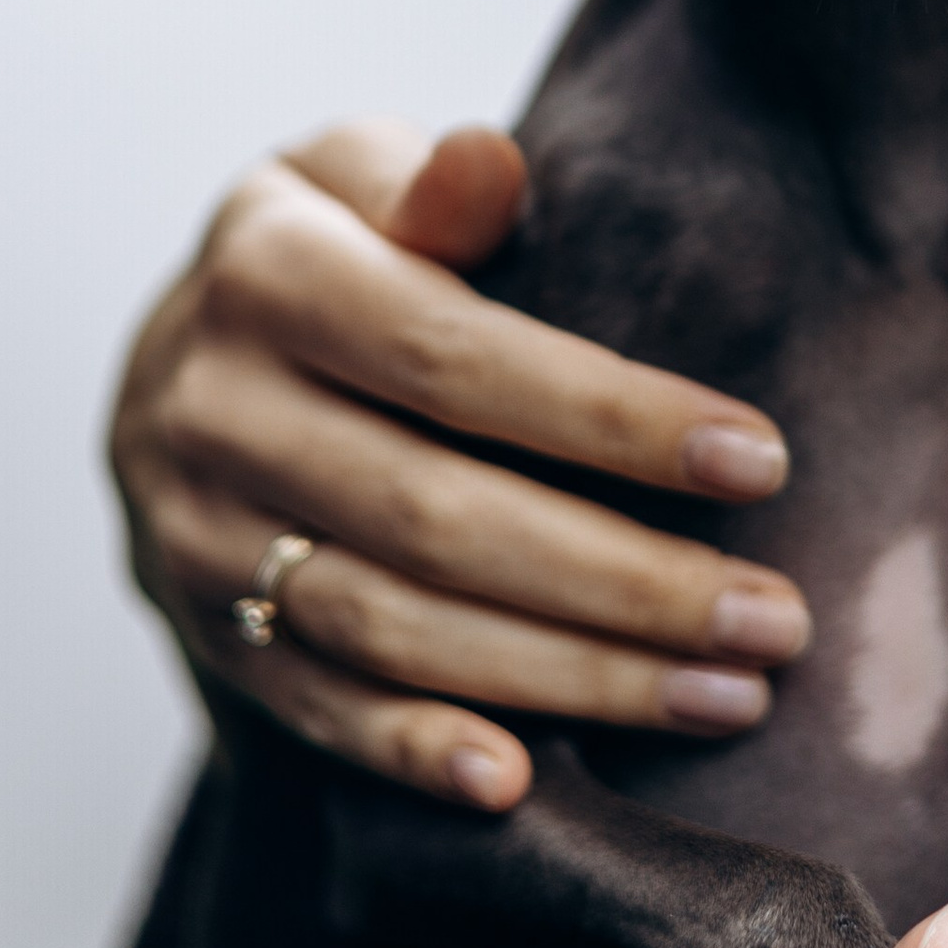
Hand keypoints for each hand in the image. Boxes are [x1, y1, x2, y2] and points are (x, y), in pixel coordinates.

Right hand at [111, 119, 811, 808]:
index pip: (452, 357)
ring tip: (724, 698)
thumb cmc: (330, 251)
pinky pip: (316, 707)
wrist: (173, 363)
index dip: (608, 417)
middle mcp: (214, 409)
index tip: (760, 463)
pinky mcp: (206, 635)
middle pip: (435, 514)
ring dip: (567, 679)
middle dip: (622, 580)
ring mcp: (197, 535)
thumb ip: (431, 180)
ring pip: (393, 626)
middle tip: (775, 621)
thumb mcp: (356, 173)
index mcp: (269, 273)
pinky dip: (413, 751)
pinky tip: (523, 784)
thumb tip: (489, 163)